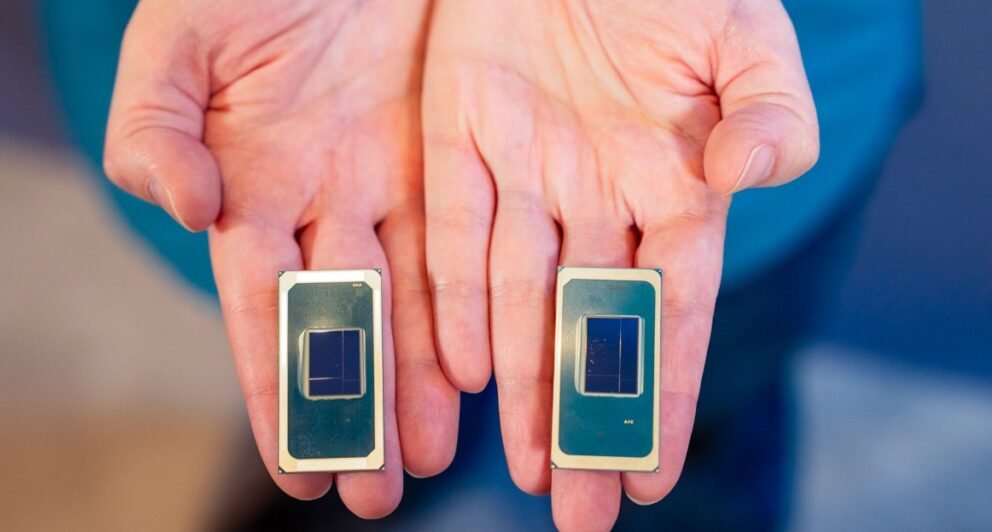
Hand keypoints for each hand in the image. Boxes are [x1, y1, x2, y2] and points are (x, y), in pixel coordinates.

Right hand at [103, 0, 457, 516]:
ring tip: (432, 459)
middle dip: (356, 410)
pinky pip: (457, 244)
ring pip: (405, 300)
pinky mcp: (442, 155)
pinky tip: (476, 370)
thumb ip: (155, 127)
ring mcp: (382, 183)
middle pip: (341, 324)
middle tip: (373, 494)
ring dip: (416, 381)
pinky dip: (463, 307)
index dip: (278, 389)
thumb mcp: (175, 44)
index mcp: (249, 186)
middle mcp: (319, 202)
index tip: (297, 467)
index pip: (264, 309)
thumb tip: (185, 211)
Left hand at [423, 0, 816, 527]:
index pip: (669, 315)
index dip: (662, 396)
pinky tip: (464, 368)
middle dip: (582, 421)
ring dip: (521, 383)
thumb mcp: (748, 41)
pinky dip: (459, 298)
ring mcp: (525, 173)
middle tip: (575, 513)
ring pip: (518, 298)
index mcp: (672, 190)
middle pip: (588, 330)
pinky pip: (455, 230)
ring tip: (520, 467)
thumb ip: (773, 114)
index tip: (649, 476)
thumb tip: (752, 178)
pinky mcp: (457, 135)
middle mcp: (594, 199)